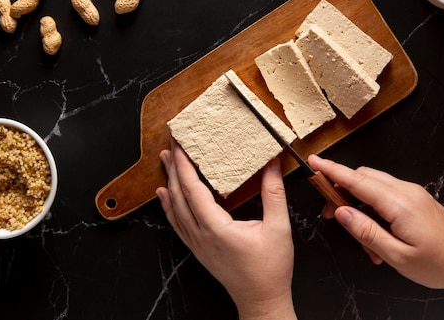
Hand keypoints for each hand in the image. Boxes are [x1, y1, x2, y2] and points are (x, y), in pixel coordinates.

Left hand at [157, 140, 295, 319]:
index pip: (193, 189)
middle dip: (174, 167)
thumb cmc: (270, 269)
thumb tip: (272, 164)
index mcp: (216, 228)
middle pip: (179, 195)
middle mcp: (201, 235)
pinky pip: (177, 223)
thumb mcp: (279, 227)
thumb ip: (274, 192)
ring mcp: (197, 244)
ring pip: (175, 209)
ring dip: (169, 182)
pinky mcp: (198, 249)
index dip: (184, 165)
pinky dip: (169, 206)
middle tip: (171, 144)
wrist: (261, 300)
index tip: (180, 145)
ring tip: (166, 161)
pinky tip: (165, 195)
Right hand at [309, 155, 443, 318]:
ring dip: (358, 204)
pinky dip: (373, 207)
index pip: (357, 181)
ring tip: (362, 237)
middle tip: (330, 214)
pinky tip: (377, 234)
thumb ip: (366, 232)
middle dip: (341, 191)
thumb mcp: (397, 256)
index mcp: (399, 204)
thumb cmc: (440, 263)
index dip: (332, 171)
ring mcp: (411, 193)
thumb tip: (341, 212)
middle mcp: (405, 191)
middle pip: (363, 178)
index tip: (314, 162)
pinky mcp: (415, 198)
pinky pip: (385, 194)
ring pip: (373, 186)